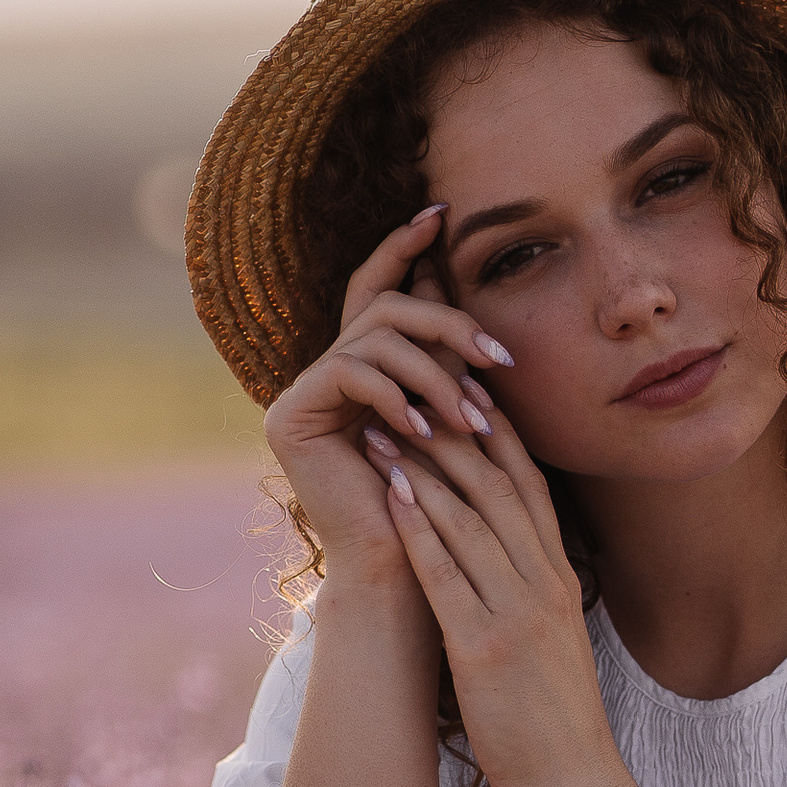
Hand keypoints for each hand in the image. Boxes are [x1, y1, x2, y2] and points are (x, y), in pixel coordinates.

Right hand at [261, 207, 516, 600]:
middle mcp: (325, 372)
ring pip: (373, 338)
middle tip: (498, 356)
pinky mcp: (288, 417)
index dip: (401, 247)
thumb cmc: (443, 505)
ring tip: (471, 418)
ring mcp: (301, 392)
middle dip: (446, 324)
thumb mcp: (455, 416)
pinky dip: (395, 395)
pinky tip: (424, 430)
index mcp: (363, 367)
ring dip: (434, 372)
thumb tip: (456, 290)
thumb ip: (450, 360)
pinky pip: (348, 371)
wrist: (406, 573)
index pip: (376, 289)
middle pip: (380, 306)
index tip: (439, 214)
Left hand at [363, 405, 628, 786]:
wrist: (577, 783)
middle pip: (500, 487)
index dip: (499, 435)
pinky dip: (418, 527)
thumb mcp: (555, 641)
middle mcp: (545, 584)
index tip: (464, 393)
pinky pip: (448, 573)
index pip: (531, 488)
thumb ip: (530, 594)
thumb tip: (498, 561)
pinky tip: (390, 494)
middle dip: (455, 432)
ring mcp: (518, 613)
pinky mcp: (486, 647)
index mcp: (561, 580)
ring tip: (384, 425)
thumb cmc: (558, 721)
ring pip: (471, 518)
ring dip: (424, 467)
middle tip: (414, 388)